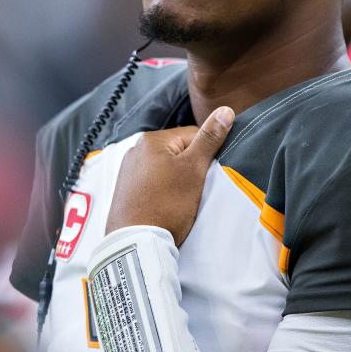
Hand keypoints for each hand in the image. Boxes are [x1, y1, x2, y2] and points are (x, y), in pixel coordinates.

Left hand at [105, 106, 234, 244]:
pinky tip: (167, 204)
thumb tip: (225, 110)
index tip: (208, 174)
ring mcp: (128, 170)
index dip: (207, 154)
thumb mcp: (194, 169)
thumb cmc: (167, 204)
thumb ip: (209, 139)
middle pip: (178, 152)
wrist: (137, 241)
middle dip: (191, 168)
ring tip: (181, 200)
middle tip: (196, 190)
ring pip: (166, 168)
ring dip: (178, 180)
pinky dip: (163, 190)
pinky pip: (152, 182)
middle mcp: (135, 150)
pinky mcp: (125, 189)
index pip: (192, 135)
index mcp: (151, 139)